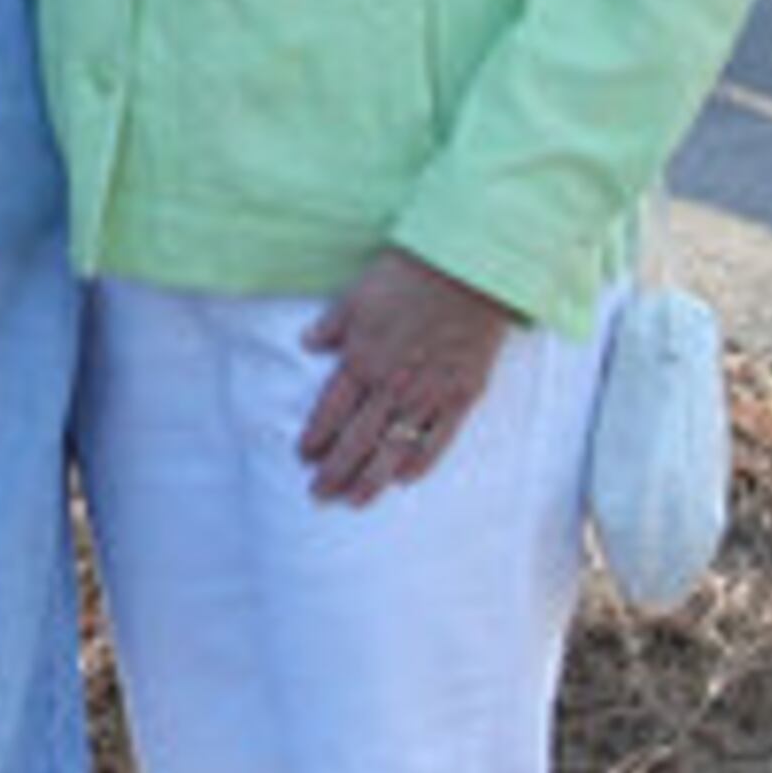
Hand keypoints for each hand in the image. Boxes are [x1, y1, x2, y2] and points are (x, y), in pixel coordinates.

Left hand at [297, 248, 518, 505]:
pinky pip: (437, 440)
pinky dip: (418, 462)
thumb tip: (307, 344)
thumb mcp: (356, 295)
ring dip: (370, 478)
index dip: (316, 437)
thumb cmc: (407, 277)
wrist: (467, 272)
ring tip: (353, 500)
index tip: (304, 456)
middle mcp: (390, 385)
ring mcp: (427, 395)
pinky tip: (403, 479)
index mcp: (360, 360)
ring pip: (392, 448)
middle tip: (319, 494)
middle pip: (357, 439)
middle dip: (335, 470)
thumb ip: (331, 325)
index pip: (331, 410)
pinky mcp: (461, 396)